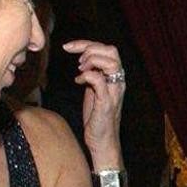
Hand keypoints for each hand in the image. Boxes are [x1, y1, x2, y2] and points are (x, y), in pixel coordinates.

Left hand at [63, 39, 124, 161]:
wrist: (102, 141)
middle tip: (77, 60)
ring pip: (111, 62)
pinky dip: (87, 76)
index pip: (107, 49)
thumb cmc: (97, 117)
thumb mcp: (94, 91)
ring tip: (80, 69)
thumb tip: (83, 63)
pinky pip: (99, 81)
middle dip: (90, 49)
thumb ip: (92, 76)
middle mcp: (118, 82)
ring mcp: (114, 92)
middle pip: (112, 51)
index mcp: (115, 78)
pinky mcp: (106, 103)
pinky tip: (78, 81)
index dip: (86, 44)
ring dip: (91, 61)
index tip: (68, 47)